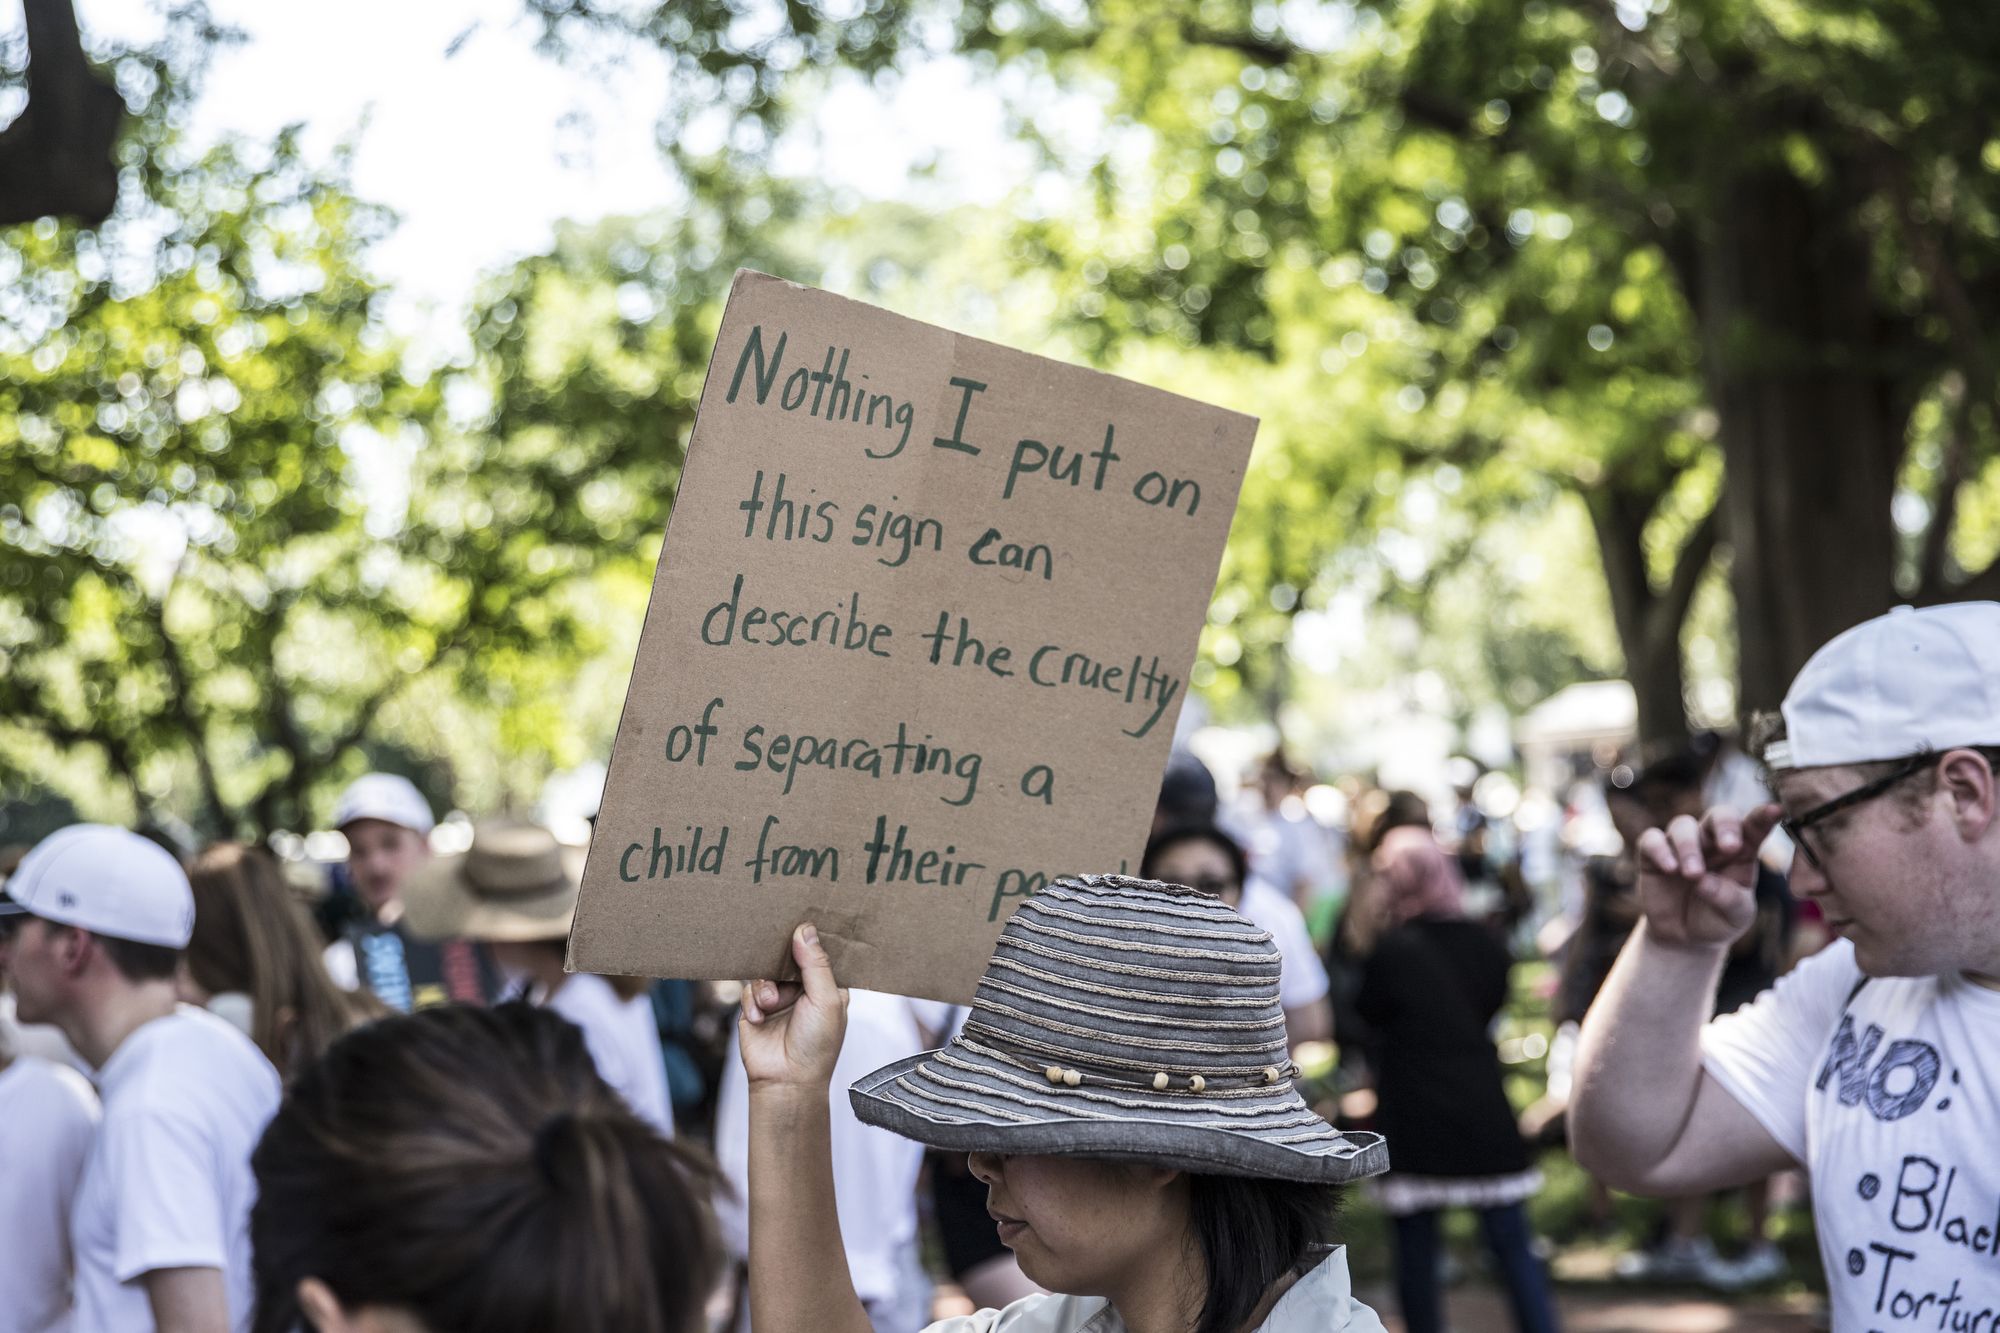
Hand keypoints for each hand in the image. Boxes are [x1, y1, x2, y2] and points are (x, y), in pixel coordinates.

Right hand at [739, 924, 847, 1091]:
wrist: (786, 1081)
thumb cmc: (816, 1046)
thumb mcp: (825, 1000)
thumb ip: (816, 964)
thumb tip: (805, 930)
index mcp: (827, 986)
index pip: (818, 953)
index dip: (809, 941)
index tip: (799, 923)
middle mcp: (802, 990)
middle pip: (788, 957)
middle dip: (781, 961)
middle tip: (779, 961)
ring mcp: (778, 999)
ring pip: (765, 972)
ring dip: (765, 987)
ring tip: (770, 1004)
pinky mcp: (755, 1009)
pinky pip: (748, 990)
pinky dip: (752, 1002)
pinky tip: (759, 1018)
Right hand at [1632, 804, 1779, 950]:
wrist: (1684, 937)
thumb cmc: (1718, 920)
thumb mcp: (1735, 916)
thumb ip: (1728, 899)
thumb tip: (1702, 881)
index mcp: (1742, 852)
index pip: (1754, 828)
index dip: (1763, 817)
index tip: (1776, 810)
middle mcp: (1712, 842)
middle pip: (1719, 815)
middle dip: (1725, 825)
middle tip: (1730, 846)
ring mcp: (1682, 845)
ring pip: (1683, 825)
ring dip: (1689, 847)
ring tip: (1693, 875)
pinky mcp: (1653, 855)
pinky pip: (1651, 840)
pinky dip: (1659, 850)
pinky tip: (1670, 868)